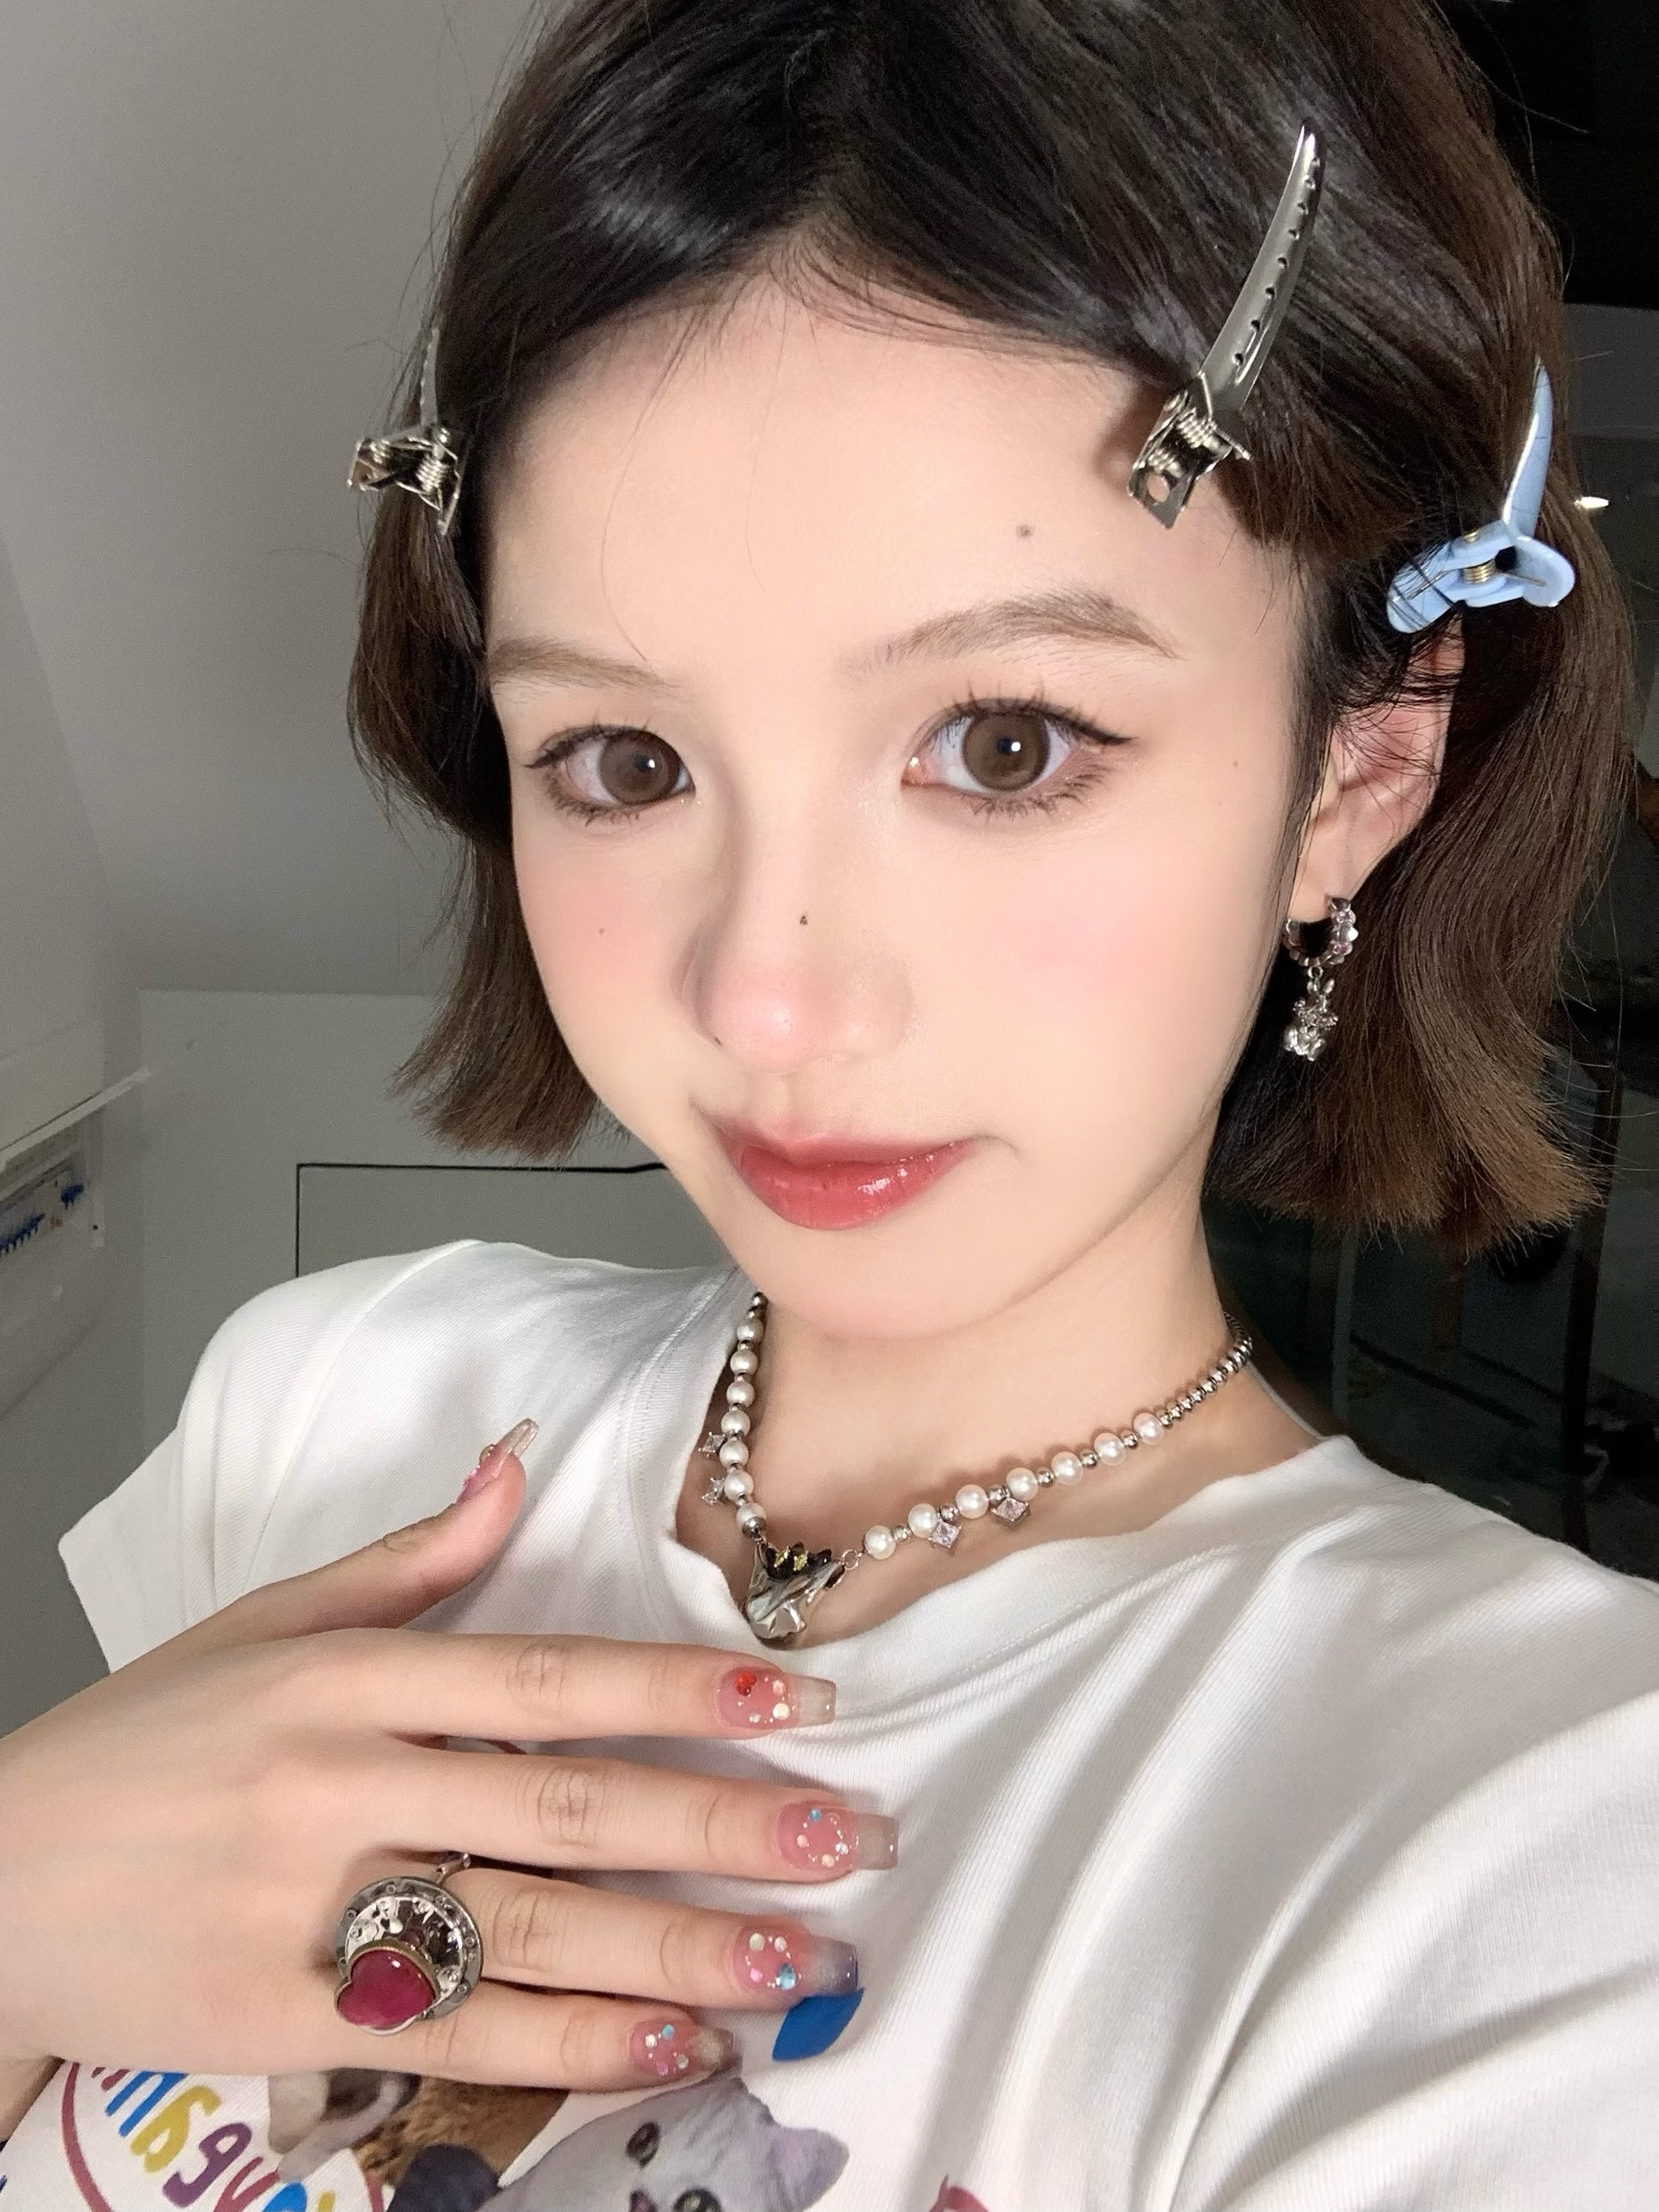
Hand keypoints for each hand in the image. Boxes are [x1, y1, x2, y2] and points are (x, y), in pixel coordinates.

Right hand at [0, 1433, 892, 2121]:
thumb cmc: (140, 1742)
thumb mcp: (261, 1622)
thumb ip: (406, 1558)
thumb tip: (518, 1463)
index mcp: (344, 1677)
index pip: (543, 1677)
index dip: (677, 1690)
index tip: (796, 1701)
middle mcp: (340, 1786)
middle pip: (564, 1805)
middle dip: (720, 1824)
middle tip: (849, 1837)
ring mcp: (313, 1908)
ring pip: (533, 1927)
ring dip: (680, 1947)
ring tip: (801, 1957)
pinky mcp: (287, 2019)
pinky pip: (456, 2035)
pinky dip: (572, 2044)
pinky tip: (672, 2046)